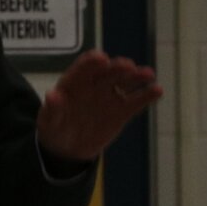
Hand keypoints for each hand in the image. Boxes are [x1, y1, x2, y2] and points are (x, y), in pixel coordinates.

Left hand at [36, 49, 162, 165]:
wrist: (68, 147)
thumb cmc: (55, 128)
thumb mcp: (49, 121)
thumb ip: (52, 109)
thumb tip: (52, 95)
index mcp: (75, 82)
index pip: (84, 68)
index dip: (92, 62)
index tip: (101, 58)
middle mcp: (95, 84)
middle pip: (108, 72)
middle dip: (117, 68)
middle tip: (127, 66)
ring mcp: (110, 96)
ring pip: (125, 82)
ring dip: (136, 77)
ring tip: (148, 74)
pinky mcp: (122, 110)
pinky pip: (136, 101)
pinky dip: (147, 95)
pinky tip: (157, 90)